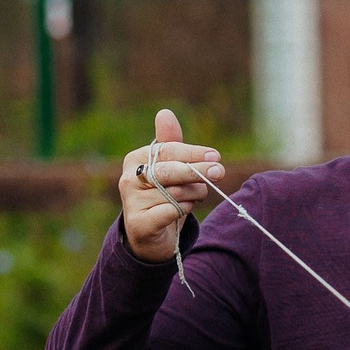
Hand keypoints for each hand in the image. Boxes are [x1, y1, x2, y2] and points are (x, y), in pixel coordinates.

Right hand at [117, 108, 222, 263]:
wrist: (149, 236)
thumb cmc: (162, 196)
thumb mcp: (169, 169)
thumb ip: (171, 143)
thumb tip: (165, 112)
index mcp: (136, 159)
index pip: (168, 151)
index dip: (193, 153)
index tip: (215, 156)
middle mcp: (129, 179)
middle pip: (170, 170)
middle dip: (197, 170)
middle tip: (220, 171)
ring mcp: (132, 202)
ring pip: (175, 192)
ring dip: (193, 194)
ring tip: (196, 196)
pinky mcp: (139, 223)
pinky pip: (172, 211)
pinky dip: (184, 209)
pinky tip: (185, 209)